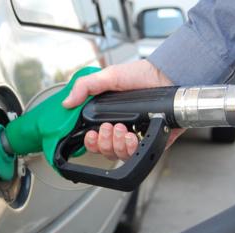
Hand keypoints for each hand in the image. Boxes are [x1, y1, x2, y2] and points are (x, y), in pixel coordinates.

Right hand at [62, 60, 184, 159]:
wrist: (167, 76)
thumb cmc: (141, 75)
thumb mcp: (108, 77)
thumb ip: (85, 87)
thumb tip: (67, 103)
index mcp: (109, 117)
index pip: (94, 139)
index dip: (90, 142)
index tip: (91, 134)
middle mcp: (122, 129)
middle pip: (106, 151)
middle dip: (104, 143)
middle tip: (108, 127)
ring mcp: (138, 136)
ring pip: (120, 155)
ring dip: (117, 145)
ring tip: (122, 130)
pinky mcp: (153, 140)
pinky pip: (140, 155)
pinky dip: (133, 149)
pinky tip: (133, 136)